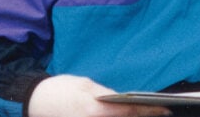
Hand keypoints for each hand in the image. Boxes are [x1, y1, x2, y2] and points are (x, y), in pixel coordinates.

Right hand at [28, 74, 171, 116]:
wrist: (33, 101)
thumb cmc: (60, 89)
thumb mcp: (85, 85)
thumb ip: (107, 95)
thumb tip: (127, 100)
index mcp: (95, 109)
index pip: (130, 111)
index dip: (150, 110)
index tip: (166, 109)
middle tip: (162, 113)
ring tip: (148, 115)